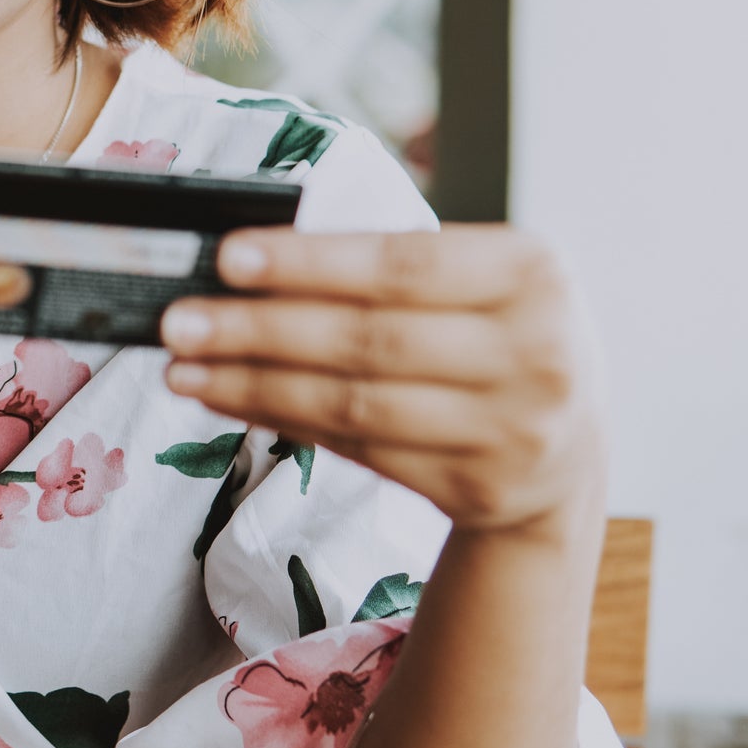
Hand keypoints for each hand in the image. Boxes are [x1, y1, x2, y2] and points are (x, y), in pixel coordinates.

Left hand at [158, 226, 605, 538]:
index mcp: (532, 273)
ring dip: (254, 385)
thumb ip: (387, 266)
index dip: (311, 263)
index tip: (228, 257)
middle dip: (260, 330)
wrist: (569, 446)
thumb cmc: (493, 331)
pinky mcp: (481, 489)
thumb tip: (247, 264)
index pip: (402, 265)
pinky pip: (359, 449)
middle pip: (369, 342)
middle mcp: (538, 354)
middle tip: (178, 321)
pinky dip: (283, 420)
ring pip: (355, 406)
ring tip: (183, 368)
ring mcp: (516, 432)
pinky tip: (229, 398)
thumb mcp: (479, 278)